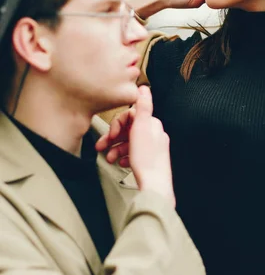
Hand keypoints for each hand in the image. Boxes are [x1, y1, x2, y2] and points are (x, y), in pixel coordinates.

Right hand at [96, 87, 174, 205]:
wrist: (154, 186)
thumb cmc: (146, 159)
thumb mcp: (142, 128)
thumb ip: (143, 106)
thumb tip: (144, 87)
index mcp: (152, 125)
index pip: (130, 116)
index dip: (117, 124)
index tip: (110, 134)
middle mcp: (154, 135)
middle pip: (128, 130)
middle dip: (113, 138)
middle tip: (100, 146)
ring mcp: (152, 149)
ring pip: (129, 143)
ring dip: (116, 149)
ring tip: (108, 159)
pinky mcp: (150, 161)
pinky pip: (133, 155)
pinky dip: (124, 157)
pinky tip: (121, 163)